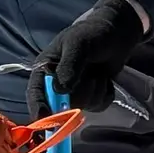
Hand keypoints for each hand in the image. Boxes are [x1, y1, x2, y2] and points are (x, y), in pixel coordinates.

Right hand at [27, 0, 146, 115]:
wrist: (118, 33)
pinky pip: (98, 106)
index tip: (46, 119)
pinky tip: (107, 79)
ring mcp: (75, 92)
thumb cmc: (93, 33)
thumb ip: (69, 65)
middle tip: (92, 74)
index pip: (36, 92)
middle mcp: (57, 84)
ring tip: (99, 72)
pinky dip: (106, 94)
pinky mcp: (91, 96)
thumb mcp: (79, 43)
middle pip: (62, 106)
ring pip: (83, 106)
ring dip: (96, 90)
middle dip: (81, 94)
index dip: (39, 108)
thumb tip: (61, 90)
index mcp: (45, 69)